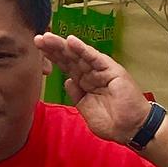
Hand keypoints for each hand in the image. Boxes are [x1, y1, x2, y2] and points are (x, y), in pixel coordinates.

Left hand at [34, 32, 150, 143]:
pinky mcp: (112, 70)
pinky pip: (95, 58)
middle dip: (53, 48)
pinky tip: (71, 41)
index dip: (52, 57)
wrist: (130, 129)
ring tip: (48, 37)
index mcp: (84, 82)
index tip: (37, 48)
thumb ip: (76, 94)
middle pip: (70, 57)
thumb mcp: (85, 107)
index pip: (66, 65)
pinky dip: (83, 49)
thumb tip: (67, 81)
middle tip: (37, 38)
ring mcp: (102, 70)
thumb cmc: (111, 121)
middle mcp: (92, 73)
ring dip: (63, 45)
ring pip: (79, 55)